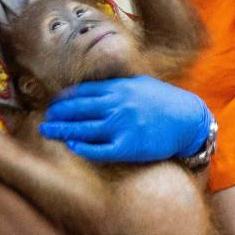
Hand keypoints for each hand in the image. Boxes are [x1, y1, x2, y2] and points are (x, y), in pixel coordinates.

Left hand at [40, 76, 211, 162]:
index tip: (53, 104)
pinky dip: (83, 147)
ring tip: (47, 131)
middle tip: (44, 119)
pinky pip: (99, 150)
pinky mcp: (129, 146)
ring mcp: (122, 126)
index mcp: (119, 88)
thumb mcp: (140, 84)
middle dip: (57, 114)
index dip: (64, 99)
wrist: (190, 119)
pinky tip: (71, 145)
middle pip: (78, 109)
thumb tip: (94, 87)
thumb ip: (117, 85)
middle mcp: (117, 105)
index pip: (83, 92)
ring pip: (83, 128)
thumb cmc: (165, 101)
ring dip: (61, 130)